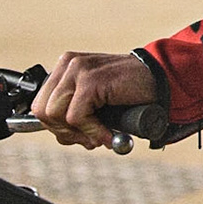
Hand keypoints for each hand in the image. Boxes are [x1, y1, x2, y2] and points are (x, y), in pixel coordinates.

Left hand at [32, 51, 157, 149]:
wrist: (163, 79)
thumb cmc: (131, 94)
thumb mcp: (95, 103)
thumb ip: (74, 113)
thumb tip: (61, 136)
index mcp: (65, 68)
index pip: (40, 105)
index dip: (58, 128)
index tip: (80, 135)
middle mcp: (68, 64)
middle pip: (43, 112)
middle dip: (65, 133)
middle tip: (91, 138)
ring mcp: (78, 70)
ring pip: (55, 115)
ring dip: (80, 134)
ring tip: (101, 135)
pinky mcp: (90, 81)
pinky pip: (76, 118)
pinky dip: (93, 132)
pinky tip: (110, 133)